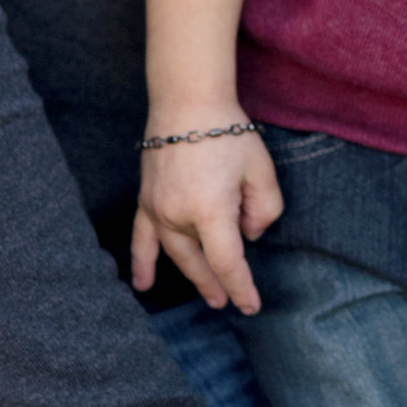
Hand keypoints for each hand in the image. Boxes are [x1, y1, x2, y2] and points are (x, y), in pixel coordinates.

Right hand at [131, 122, 282, 313]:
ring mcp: (157, 209)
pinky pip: (142, 238)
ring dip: (191, 275)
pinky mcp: (146, 200)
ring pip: (176, 253)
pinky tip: (142, 284)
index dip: (241, 287)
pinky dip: (142, 262)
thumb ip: (264, 210)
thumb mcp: (262, 171)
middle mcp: (178, 216)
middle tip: (228, 302)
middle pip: (200, 261)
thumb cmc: (228, 132)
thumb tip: (249, 234)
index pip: (227, 262)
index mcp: (210, 211)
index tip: (251, 305)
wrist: (186, 101)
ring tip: (208, 296)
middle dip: (217, 284)